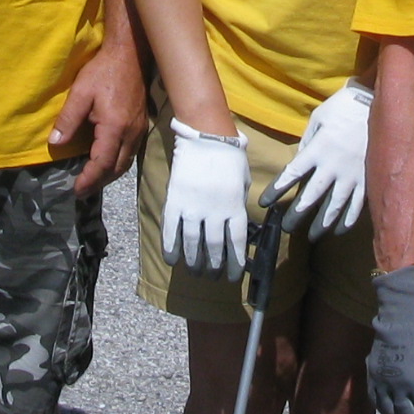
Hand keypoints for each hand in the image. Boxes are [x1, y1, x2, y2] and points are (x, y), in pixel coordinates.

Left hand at [48, 40, 146, 187]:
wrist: (131, 54)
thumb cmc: (104, 70)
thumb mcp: (80, 92)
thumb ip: (68, 119)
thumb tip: (55, 142)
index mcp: (114, 128)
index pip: (102, 163)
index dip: (89, 179)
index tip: (76, 190)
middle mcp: (131, 133)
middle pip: (116, 168)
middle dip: (99, 182)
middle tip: (82, 190)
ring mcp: (139, 130)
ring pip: (126, 162)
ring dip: (109, 174)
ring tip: (93, 180)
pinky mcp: (142, 124)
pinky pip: (131, 152)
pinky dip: (118, 162)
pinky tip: (107, 161)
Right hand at [159, 123, 249, 274]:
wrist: (206, 136)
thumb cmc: (230, 157)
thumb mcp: (243, 183)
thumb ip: (239, 204)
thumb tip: (236, 225)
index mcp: (235, 206)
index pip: (236, 243)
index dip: (235, 263)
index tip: (233, 277)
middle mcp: (215, 211)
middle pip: (214, 247)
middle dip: (213, 266)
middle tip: (211, 276)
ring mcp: (193, 206)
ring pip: (192, 242)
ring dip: (193, 261)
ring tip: (195, 272)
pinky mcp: (175, 200)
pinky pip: (171, 229)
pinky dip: (171, 247)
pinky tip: (172, 260)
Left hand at [268, 82, 371, 234]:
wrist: (375, 102)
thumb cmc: (342, 107)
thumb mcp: (318, 118)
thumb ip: (307, 142)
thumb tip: (300, 159)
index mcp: (316, 150)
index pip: (290, 174)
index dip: (276, 190)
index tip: (264, 203)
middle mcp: (332, 166)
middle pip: (311, 196)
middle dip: (297, 214)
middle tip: (287, 228)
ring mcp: (351, 174)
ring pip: (334, 205)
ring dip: (322, 222)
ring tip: (313, 235)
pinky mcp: (367, 177)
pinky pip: (358, 203)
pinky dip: (349, 218)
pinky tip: (340, 229)